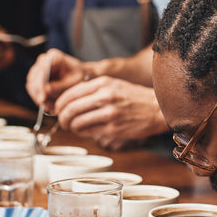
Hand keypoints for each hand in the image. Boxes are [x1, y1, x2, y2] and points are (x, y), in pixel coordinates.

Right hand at [26, 49, 86, 111]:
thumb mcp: (74, 81)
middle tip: (45, 107)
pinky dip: (39, 98)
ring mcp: (39, 68)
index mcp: (54, 56)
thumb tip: (46, 91)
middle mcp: (43, 60)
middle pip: (33, 78)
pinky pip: (33, 89)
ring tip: (48, 108)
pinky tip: (47, 105)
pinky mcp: (37, 77)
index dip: (40, 85)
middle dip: (38, 94)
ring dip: (38, 97)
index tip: (42, 99)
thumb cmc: (80, 76)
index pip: (42, 70)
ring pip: (31, 85)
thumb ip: (60, 86)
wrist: (83, 75)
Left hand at [53, 77, 168, 149]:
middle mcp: (105, 97)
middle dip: (62, 117)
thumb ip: (92, 90)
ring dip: (71, 127)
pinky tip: (86, 131)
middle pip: (70, 109)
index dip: (60, 104)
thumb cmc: (134, 97)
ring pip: (77, 122)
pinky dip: (82, 133)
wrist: (157, 108)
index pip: (70, 94)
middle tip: (63, 121)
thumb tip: (69, 102)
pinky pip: (88, 132)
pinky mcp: (113, 129)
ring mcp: (109, 114)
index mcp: (103, 84)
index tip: (59, 109)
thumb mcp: (113, 84)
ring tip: (74, 127)